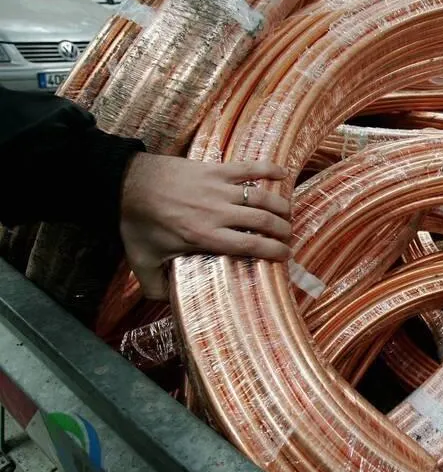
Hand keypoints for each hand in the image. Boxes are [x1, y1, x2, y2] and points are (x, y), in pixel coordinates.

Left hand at [120, 153, 291, 299]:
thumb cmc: (137, 223)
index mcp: (205, 236)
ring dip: (280, 205)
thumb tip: (170, 304)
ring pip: (261, 196)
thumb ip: (156, 288)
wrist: (125, 183)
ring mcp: (218, 188)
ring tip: (287, 214)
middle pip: (263, 220)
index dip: (274, 250)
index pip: (251, 244)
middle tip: (288, 236)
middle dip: (283, 230)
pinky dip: (269, 169)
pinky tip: (283, 174)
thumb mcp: (142, 262)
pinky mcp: (215, 169)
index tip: (286, 256)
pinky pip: (249, 167)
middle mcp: (217, 212)